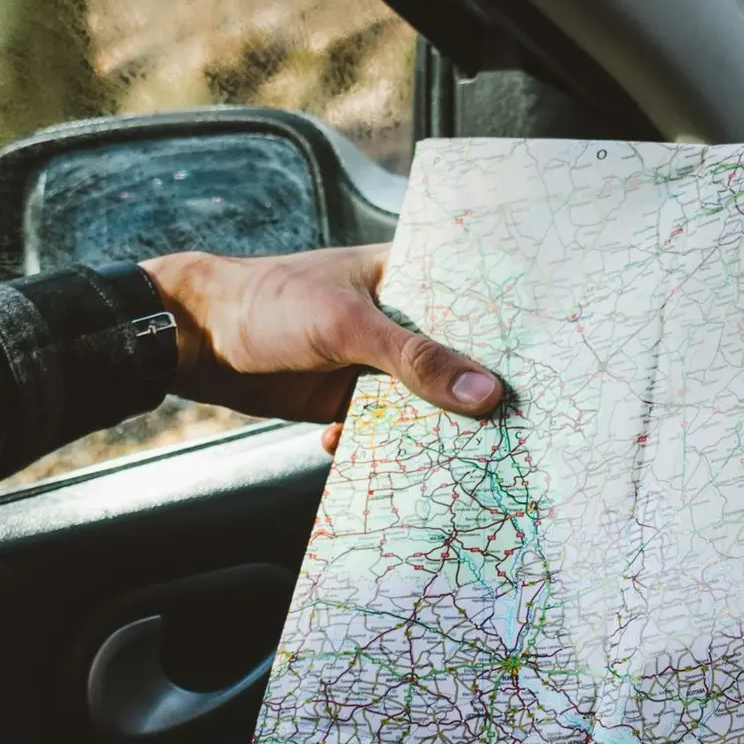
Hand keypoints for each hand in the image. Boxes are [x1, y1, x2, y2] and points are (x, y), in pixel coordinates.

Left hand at [140, 245, 503, 454]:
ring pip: (427, 403)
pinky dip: (393, 450)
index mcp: (406, 278)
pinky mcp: (354, 402)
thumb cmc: (267, 305)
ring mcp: (378, 364)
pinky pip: (390, 431)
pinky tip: (395, 466)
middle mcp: (400, 321)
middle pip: (458, 361)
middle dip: (480, 395)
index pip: (474, 302)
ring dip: (438, 430)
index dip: (511, 334)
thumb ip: (417, 360)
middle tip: (521, 427)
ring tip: (470, 458)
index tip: (549, 369)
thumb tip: (486, 395)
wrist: (194, 343)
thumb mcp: (348, 327)